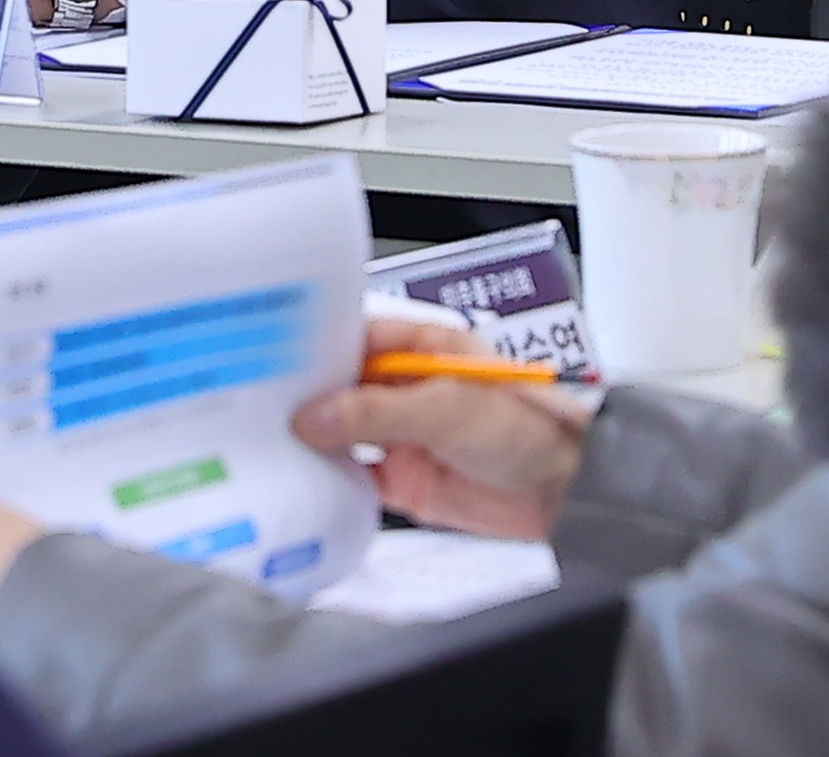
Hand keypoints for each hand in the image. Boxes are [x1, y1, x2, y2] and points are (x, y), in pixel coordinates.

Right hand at [291, 319, 595, 541]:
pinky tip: (305, 477)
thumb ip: (379, 412)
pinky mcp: (404, 480)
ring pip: (341, 432)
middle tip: (259, 403)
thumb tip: (317, 415)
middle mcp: (406, 388)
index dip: (315, 346)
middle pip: (340, 386)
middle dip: (306, 395)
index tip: (273, 356)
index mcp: (421, 347)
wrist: (569, 492)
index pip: (354, 337)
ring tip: (270, 440)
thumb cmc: (533, 428)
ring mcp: (403, 435)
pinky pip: (353, 476)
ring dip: (314, 438)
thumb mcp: (449, 407)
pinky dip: (329, 478)